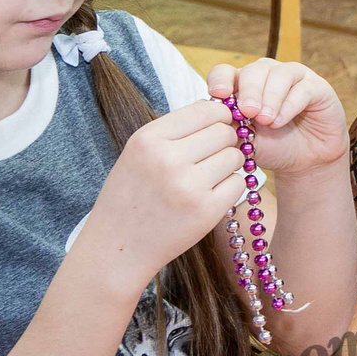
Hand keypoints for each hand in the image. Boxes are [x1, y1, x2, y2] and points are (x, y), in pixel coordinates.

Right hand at [84, 99, 247, 289]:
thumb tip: (219, 108)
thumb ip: (175, 130)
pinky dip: (230, 188)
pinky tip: (210, 195)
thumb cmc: (130, 196)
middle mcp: (167, 159)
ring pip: (236, 156)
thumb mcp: (138, 154)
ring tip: (206, 177)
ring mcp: (188, 186)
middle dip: (224, 141)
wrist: (117, 247)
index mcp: (148, 139)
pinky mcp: (206, 210)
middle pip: (225, 131)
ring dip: (228, 165)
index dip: (219, 116)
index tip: (217, 127)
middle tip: (210, 157)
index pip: (205, 110)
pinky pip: (239, 183)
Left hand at [206, 59, 346, 179]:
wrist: (306, 161)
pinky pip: (302, 88)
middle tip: (247, 112)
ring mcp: (294, 78)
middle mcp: (268, 75)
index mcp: (244, 85)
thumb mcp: (245, 140)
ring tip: (266, 121)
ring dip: (270, 97)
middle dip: (249, 90)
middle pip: (254, 69)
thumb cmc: (273, 147)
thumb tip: (214, 115)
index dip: (220, 79)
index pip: (226, 72)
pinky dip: (289, 105)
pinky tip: (280, 121)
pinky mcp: (317, 87)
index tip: (218, 95)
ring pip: (279, 74)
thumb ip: (231, 126)